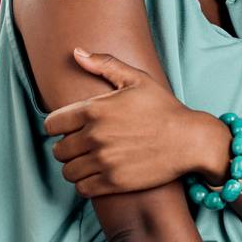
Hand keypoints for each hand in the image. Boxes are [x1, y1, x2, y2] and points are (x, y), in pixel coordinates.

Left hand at [42, 48, 230, 196]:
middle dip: (67, 147)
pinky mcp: (114, 182)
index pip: (51, 124)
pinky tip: (96, 176)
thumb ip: (104, 64)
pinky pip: (82, 189)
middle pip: (58, 150)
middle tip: (81, 146)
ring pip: (68, 171)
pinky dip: (85, 184)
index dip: (58, 126)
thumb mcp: (136, 79)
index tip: (69, 128)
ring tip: (88, 162)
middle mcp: (95, 136)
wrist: (190, 140)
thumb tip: (76, 52)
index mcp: (94, 109)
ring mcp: (104, 161)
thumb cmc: (164, 108)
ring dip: (74, 167)